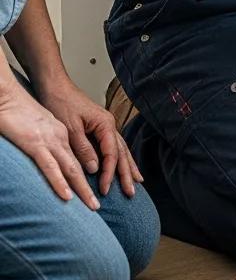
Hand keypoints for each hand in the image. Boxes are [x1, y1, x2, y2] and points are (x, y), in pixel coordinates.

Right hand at [0, 78, 100, 208]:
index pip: (88, 155)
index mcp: (65, 134)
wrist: (9, 98)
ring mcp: (51, 140)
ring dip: (83, 188)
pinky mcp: (35, 144)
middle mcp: (63, 137)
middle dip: (102, 182)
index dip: (103, 171)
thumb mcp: (45, 129)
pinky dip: (59, 182)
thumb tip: (74, 163)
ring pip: (72, 168)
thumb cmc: (22, 113)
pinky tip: (67, 196)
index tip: (107, 188)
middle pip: (87, 164)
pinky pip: (50, 166)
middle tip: (112, 201)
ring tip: (93, 206)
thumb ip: (58, 145)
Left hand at [36, 77, 141, 198]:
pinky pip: (113, 146)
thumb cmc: (61, 103)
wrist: (54, 87)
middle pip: (122, 152)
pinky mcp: (98, 128)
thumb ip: (83, 148)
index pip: (111, 153)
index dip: (108, 173)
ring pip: (121, 149)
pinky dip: (119, 158)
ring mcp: (105, 126)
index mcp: (104, 124)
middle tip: (131, 192)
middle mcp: (108, 125)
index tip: (103, 189)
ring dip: (128, 167)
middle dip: (127, 173)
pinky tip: (122, 165)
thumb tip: (94, 167)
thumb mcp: (69, 128)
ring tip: (136, 181)